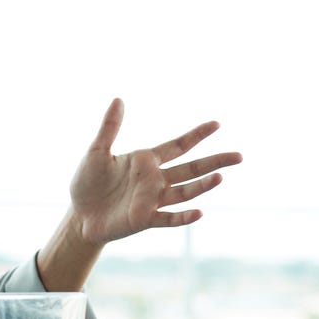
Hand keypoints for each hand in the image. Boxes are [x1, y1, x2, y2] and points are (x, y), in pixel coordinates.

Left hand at [68, 100, 242, 244]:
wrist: (79, 215)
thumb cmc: (87, 183)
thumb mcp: (96, 151)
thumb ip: (110, 127)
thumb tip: (118, 98)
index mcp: (147, 161)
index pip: (179, 145)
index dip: (197, 135)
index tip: (217, 124)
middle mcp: (156, 180)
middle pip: (192, 169)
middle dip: (215, 161)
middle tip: (239, 156)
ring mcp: (152, 200)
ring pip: (185, 192)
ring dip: (202, 185)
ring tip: (220, 177)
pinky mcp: (145, 219)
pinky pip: (168, 218)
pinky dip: (184, 217)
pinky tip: (199, 213)